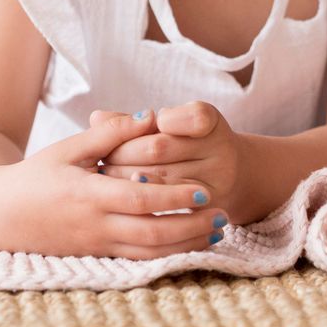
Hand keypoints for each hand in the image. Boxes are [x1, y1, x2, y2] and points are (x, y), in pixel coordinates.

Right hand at [0, 110, 228, 258]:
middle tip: (224, 216)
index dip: (174, 199)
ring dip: (186, 245)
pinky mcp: (95, 258)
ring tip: (216, 232)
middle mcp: (94, 226)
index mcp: (88, 195)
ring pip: (148, 254)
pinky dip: (167, 256)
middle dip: (191, 228)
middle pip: (152, 234)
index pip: (140, 200)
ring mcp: (95, 246)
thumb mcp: (68, 149)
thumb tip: (150, 115)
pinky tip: (189, 245)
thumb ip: (110, 134)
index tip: (204, 191)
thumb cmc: (35, 175)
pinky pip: (137, 262)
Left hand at [96, 101, 246, 218]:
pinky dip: (145, 202)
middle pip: (159, 148)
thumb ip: (135, 121)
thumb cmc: (186, 144)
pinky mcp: (209, 209)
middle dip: (124, 152)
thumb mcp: (171, 124)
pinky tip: (125, 201)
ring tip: (106, 180)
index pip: (187, 117)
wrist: (230, 176)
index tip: (140, 124)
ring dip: (127, 179)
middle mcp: (220, 149)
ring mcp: (218, 181)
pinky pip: (171, 208)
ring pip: (160, 179)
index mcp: (210, 121)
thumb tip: (96, 117)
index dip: (158, 121)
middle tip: (101, 160)